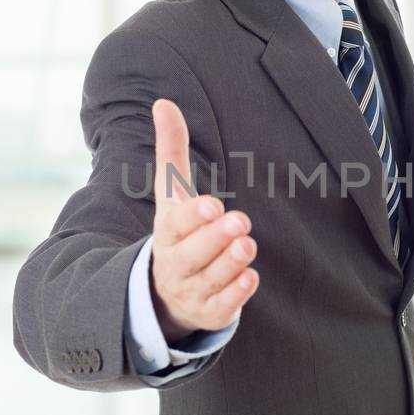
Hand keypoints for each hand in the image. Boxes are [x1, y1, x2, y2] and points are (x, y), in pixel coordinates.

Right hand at [149, 97, 258, 341]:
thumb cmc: (178, 232)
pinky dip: (236, 293)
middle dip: (215, 239)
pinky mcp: (210, 312)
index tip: (212, 204)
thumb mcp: (172, 194)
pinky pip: (222, 306)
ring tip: (247, 244)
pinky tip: (250, 277)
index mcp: (167, 233)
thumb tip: (163, 102)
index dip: (193, 217)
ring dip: (230, 263)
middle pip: (193, 254)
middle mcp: (176, 264)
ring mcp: (192, 290)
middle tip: (239, 222)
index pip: (176, 225)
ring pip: (210, 279)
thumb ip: (171, 150)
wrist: (165, 293)